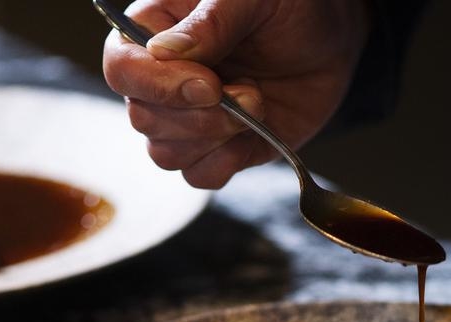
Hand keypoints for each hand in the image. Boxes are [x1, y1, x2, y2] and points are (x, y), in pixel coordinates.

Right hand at [102, 0, 371, 188]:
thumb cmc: (285, 6)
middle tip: (249, 92)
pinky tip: (252, 135)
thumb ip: (211, 21)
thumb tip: (165, 51)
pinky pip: (197, 176)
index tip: (209, 86)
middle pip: (144, 119)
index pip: (121, 70)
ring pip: (166, 154)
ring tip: (255, 103)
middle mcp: (162, 79)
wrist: (328, 40)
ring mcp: (187, 119)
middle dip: (200, 117)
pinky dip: (225, 164)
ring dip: (214, 139)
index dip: (158, 87)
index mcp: (154, 31)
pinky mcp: (218, 149)